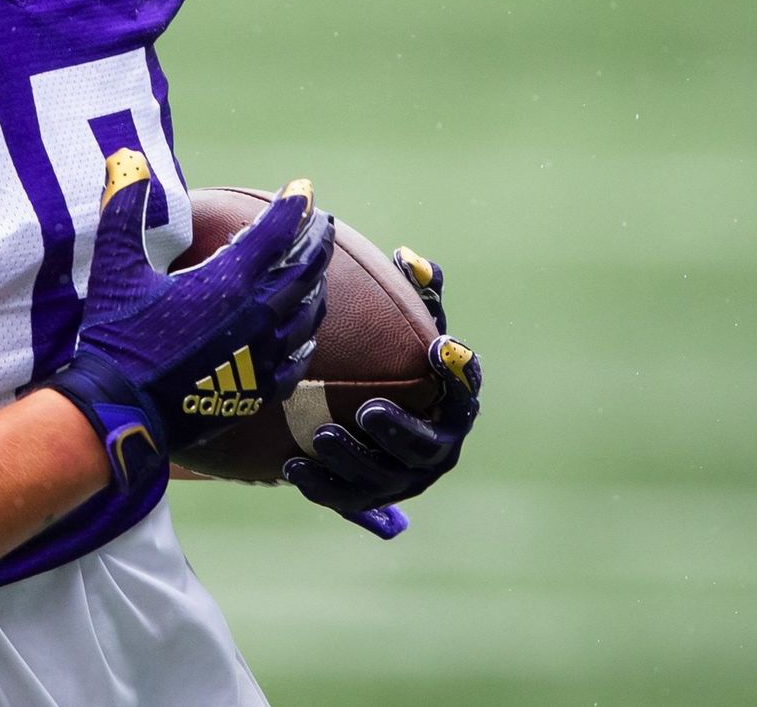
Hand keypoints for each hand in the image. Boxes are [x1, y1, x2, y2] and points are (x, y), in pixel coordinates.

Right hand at [39, 150, 333, 490]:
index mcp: (228, 283)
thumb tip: (127, 158)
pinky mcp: (260, 391)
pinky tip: (304, 331)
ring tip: (315, 267)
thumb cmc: (117, 337)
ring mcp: (264, 356)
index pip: (274, 233)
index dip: (291, 205)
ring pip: (307, 313)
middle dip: (314, 239)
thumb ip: (125, 210)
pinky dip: (306, 334)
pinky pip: (298, 357)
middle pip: (303, 269)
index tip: (302, 186)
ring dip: (315, 284)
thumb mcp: (116, 268)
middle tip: (320, 219)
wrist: (123, 411)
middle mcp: (257, 316)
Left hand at [283, 248, 481, 538]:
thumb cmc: (391, 361)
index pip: (465, 395)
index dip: (460, 375)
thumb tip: (410, 257)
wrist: (355, 417)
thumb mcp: (404, 328)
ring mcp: (399, 480)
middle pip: (423, 449)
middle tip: (369, 409)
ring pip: (381, 478)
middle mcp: (433, 451)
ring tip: (322, 434)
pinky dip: (320, 484)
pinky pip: (343, 498)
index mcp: (451, 410)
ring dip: (352, 458)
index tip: (442, 346)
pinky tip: (292, 465)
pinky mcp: (363, 499)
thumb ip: (415, 295)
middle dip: (400, 431)